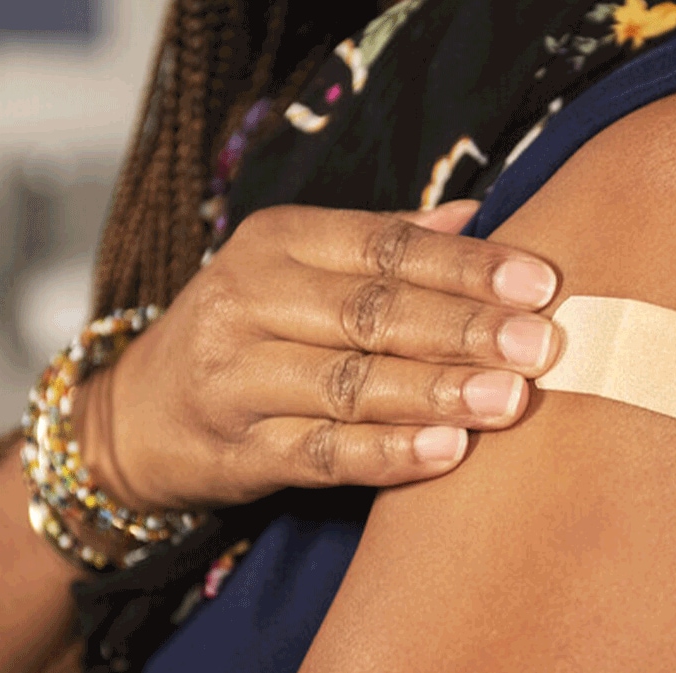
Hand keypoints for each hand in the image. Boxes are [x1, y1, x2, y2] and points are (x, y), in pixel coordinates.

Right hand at [76, 201, 561, 510]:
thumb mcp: (299, 266)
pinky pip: (322, 453)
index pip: (384, 246)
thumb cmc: (248, 329)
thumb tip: (477, 214)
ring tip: (508, 399)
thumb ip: (385, 241)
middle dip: (463, 328)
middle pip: (372, 312)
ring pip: (350, 383)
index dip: (465, 265)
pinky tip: (448, 452)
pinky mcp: (235, 450)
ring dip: (435, 391)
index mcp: (276, 240)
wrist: (136, 415)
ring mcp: (235, 378)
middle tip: (538, 345)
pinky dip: (388, 454)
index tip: (539, 282)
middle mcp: (248, 299)